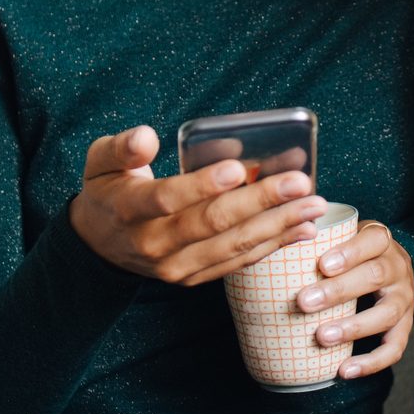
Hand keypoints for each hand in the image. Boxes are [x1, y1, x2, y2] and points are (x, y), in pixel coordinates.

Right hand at [69, 125, 328, 285]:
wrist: (99, 244)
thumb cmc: (109, 189)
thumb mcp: (100, 161)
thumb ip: (121, 148)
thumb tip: (146, 136)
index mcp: (130, 210)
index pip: (167, 199)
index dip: (200, 185)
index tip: (235, 168)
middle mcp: (154, 244)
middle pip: (211, 225)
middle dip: (260, 203)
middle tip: (300, 183)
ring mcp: (176, 267)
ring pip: (231, 247)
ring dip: (277, 226)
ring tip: (314, 206)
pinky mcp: (194, 277)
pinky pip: (237, 263)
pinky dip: (272, 247)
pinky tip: (303, 230)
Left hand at [294, 221, 413, 379]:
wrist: (387, 266)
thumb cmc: (353, 253)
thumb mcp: (343, 237)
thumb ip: (319, 240)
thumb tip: (275, 245)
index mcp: (382, 242)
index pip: (374, 240)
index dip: (350, 252)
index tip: (322, 264)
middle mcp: (398, 268)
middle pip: (376, 276)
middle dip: (339, 291)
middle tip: (304, 302)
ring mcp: (405, 299)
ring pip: (387, 313)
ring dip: (353, 327)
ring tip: (322, 336)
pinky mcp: (405, 326)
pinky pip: (395, 348)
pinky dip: (371, 362)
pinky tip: (345, 370)